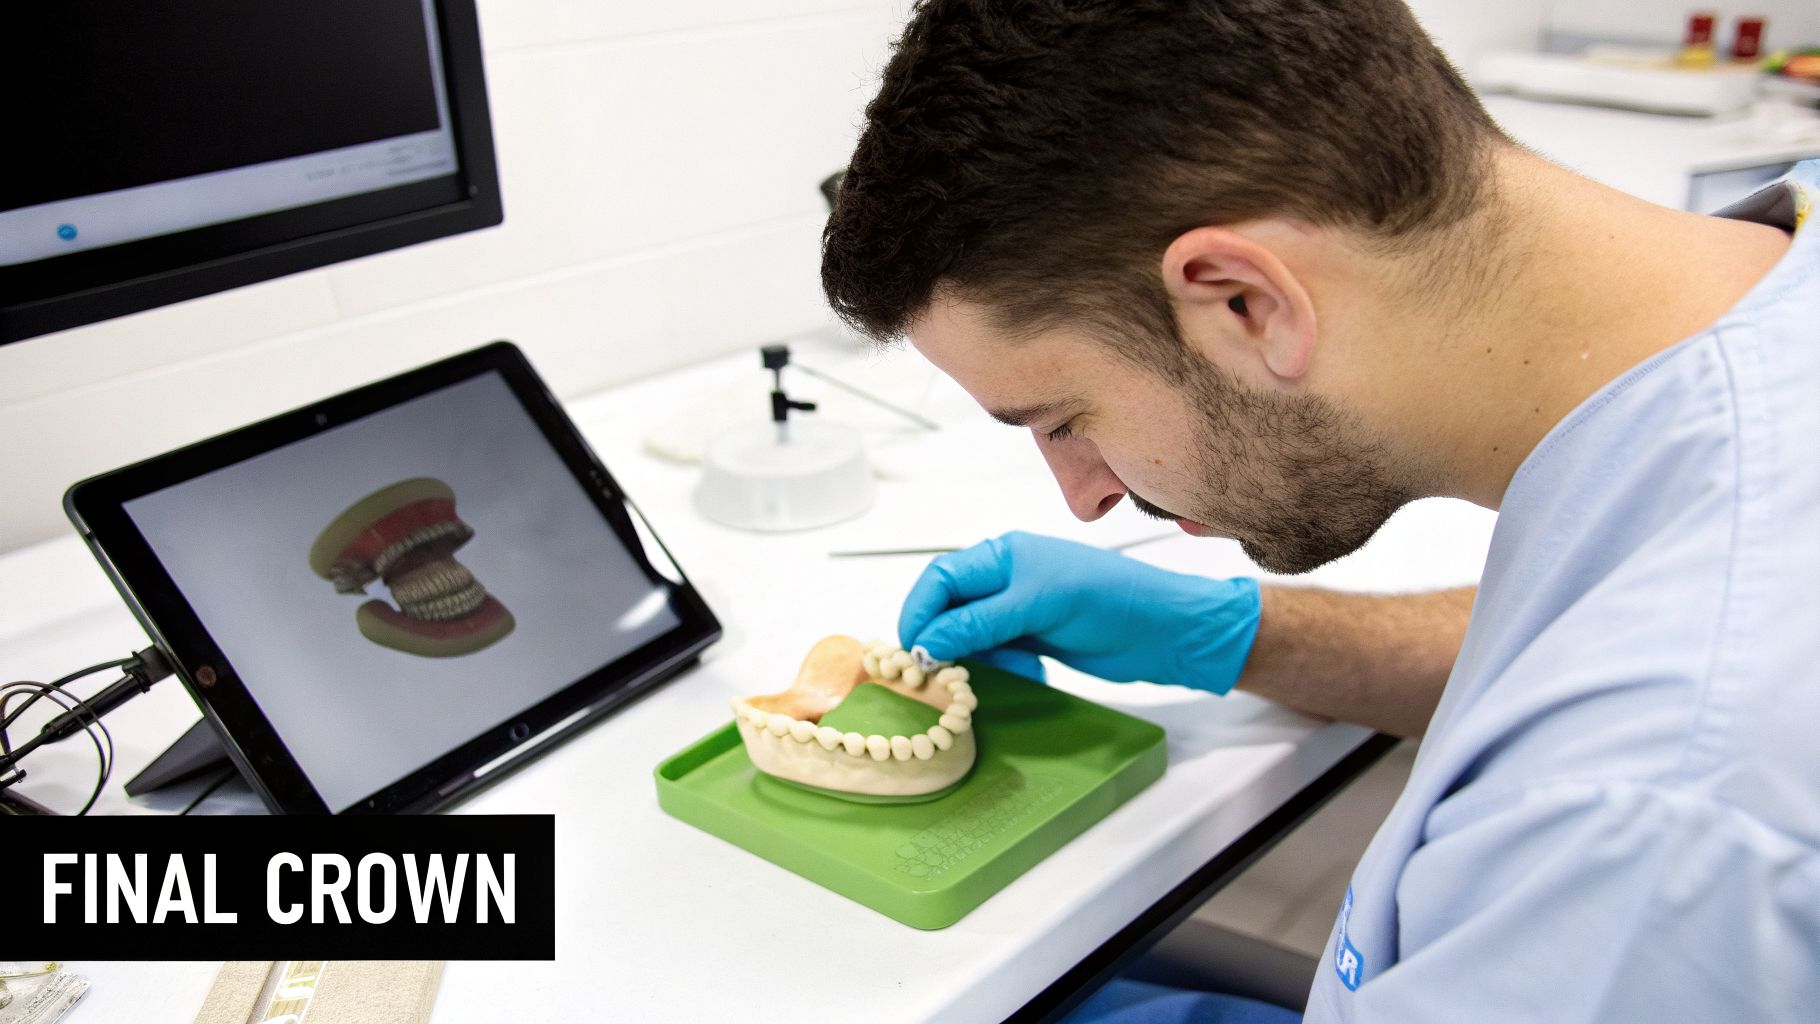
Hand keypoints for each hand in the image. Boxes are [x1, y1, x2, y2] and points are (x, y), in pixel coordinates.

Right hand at [898, 531, 1260, 692]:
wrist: (1166, 632)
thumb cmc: (1109, 601)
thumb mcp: (1039, 605)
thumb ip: (980, 622)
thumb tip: (926, 643)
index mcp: (1003, 556)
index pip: (941, 578)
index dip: (920, 611)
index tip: (911, 651)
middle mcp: (1006, 580)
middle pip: (950, 609)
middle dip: (942, 640)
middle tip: (937, 675)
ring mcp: (1020, 611)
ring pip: (971, 637)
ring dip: (975, 659)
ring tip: (995, 674)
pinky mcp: (1035, 640)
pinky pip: (997, 655)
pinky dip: (1002, 669)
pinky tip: (1027, 675)